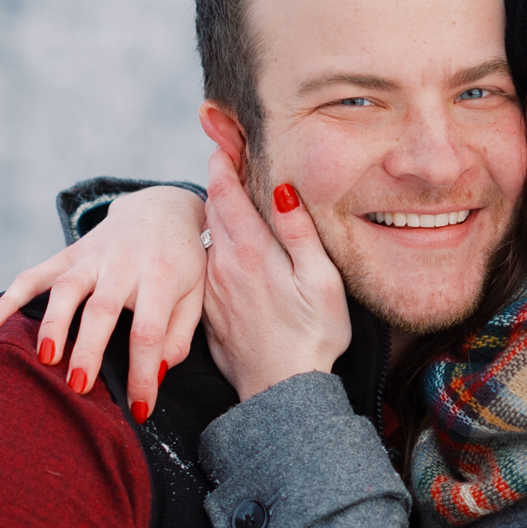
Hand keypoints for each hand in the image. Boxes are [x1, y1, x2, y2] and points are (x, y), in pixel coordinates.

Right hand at [0, 185, 205, 419]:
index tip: (138, 410)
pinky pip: (34, 274)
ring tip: (44, 358)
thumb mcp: (195, 296)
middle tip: (78, 386)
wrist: (162, 209)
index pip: (150, 331)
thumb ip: (177, 337)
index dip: (143, 373)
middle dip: (88, 349)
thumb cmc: (182, 264)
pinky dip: (10, 298)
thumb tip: (157, 376)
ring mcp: (92, 256)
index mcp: (161, 277)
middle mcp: (123, 263)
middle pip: (102, 309)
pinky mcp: (69, 254)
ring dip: (52, 323)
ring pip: (66, 288)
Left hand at [200, 151, 349, 399]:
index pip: (226, 191)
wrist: (280, 392)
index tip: (220, 134)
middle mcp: (223, 264)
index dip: (222, 158)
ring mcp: (212, 288)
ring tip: (226, 192)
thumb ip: (299, 233)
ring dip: (215, 211)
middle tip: (222, 149)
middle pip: (212, 207)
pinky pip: (206, 265)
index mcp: (251, 251)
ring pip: (208, 236)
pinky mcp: (209, 309)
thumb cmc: (312, 337)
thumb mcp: (320, 281)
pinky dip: (214, 245)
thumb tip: (282, 188)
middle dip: (217, 177)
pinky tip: (228, 246)